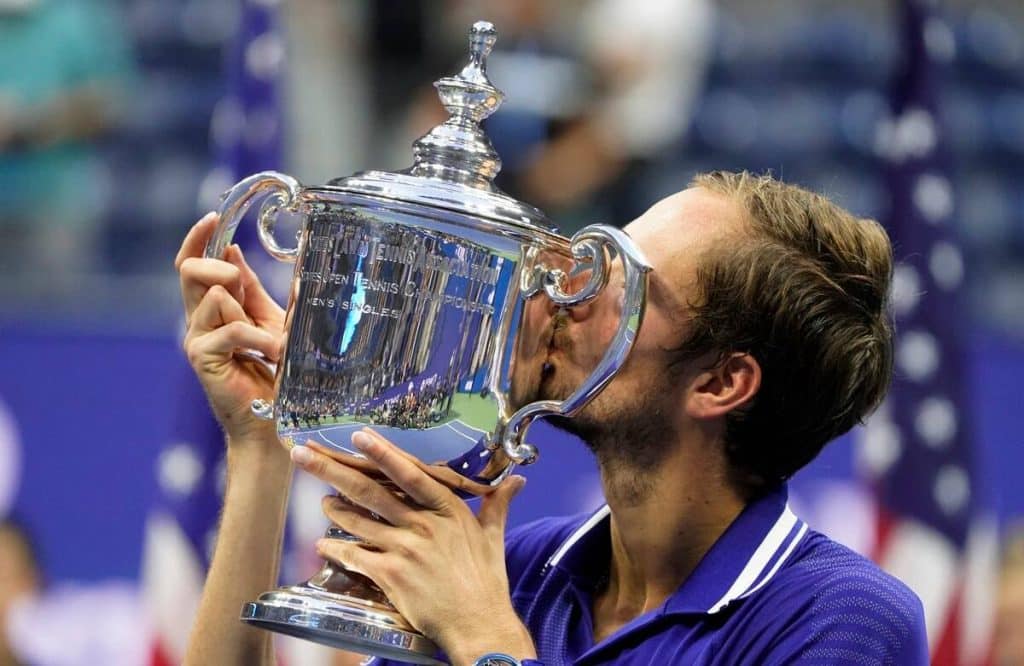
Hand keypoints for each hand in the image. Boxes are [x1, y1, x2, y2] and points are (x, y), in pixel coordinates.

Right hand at [175, 213, 284, 441]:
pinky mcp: (202, 358)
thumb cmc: (275, 374)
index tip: (212, 218)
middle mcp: (198, 321)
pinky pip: (231, 328)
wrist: (272, 421)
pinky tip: (273, 354)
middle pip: (190, 272)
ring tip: (274, 342)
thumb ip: (254, 291)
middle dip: (219, 268)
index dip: (199, 239)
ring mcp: (196, 339)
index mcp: (213, 308)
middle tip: (243, 287)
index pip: (193, 264)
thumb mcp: (270, 321)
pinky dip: (258, 338)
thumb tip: (236, 253)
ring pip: (215, 297)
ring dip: (252, 315)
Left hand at [291, 430, 536, 664]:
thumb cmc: (486, 580)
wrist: (478, 624)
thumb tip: (518, 481)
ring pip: (358, 522)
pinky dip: (337, 550)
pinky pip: (356, 557)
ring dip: (335, 510)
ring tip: (323, 500)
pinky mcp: (391, 577)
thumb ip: (497, 504)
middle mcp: (423, 525)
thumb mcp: (493, 537)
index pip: (411, 474)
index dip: (383, 454)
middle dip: (333, 470)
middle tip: (305, 454)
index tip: (359, 436)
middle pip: (371, 492)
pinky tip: (324, 545)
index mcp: (448, 510)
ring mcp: (405, 550)